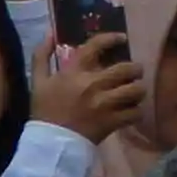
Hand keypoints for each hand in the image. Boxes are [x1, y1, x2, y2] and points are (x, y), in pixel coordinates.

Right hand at [31, 31, 148, 144]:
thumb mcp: (38, 81)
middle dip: (135, 68)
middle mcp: (93, 84)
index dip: (112, 38)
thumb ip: (42, 55)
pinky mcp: (111, 122)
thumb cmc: (44, 111)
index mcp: (75, 71)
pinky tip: (133, 110)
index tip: (122, 38)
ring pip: (135, 90)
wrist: (50, 144)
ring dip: (139, 89)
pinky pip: (135, 112)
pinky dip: (137, 111)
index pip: (97, 45)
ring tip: (137, 91)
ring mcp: (104, 104)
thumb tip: (50, 33)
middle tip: (136, 71)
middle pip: (126, 69)